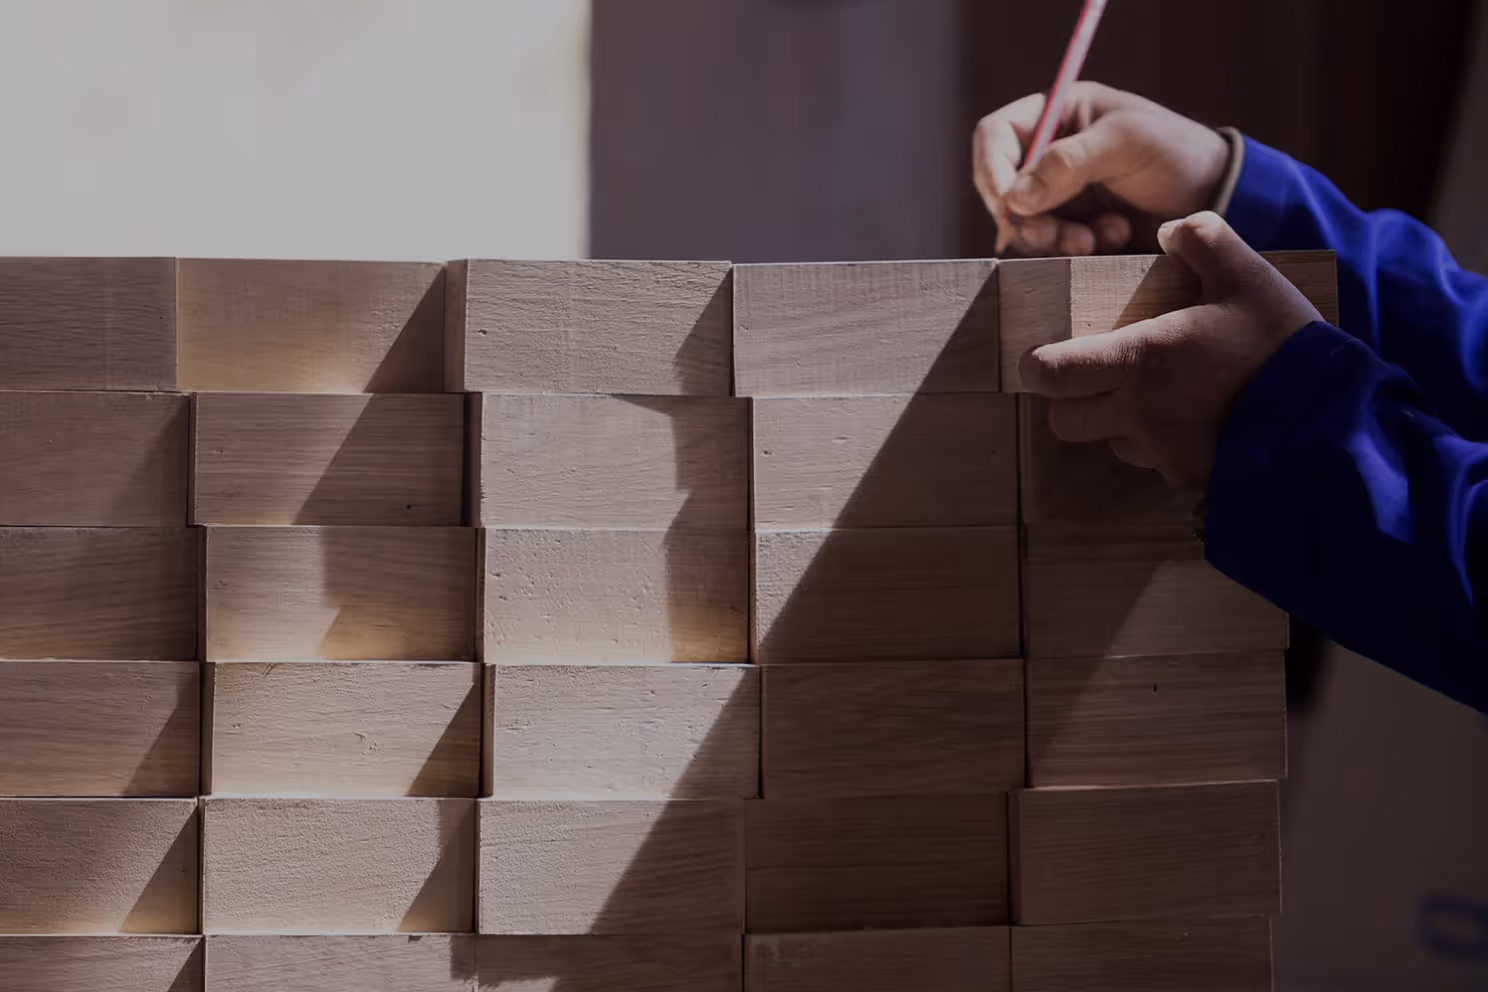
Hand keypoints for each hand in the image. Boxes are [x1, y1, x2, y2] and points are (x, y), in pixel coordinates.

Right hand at [973, 82, 1231, 255]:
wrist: (1214, 199)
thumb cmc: (1176, 153)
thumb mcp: (1125, 143)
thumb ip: (1069, 162)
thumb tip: (1016, 198)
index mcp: (1058, 115)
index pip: (996, 137)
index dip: (991, 169)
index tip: (1008, 203)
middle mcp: (1050, 154)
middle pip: (1003, 189)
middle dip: (1028, 218)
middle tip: (1058, 235)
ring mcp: (1059, 193)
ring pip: (1024, 225)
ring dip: (1053, 239)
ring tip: (1093, 240)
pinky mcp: (1073, 227)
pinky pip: (1049, 247)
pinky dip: (1073, 249)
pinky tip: (1111, 238)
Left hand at [1019, 211, 1322, 489]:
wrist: (1329, 420)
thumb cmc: (1282, 345)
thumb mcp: (1248, 276)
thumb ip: (1204, 241)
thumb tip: (1170, 228)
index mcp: (1139, 360)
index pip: (1049, 374)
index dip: (1038, 365)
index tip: (1047, 353)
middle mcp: (1136, 412)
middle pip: (1063, 418)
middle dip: (1068, 397)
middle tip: (1096, 371)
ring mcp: (1158, 450)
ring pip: (1106, 439)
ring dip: (1115, 418)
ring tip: (1157, 389)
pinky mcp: (1182, 475)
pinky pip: (1149, 459)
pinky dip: (1156, 440)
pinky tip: (1192, 415)